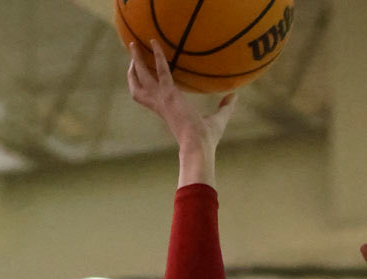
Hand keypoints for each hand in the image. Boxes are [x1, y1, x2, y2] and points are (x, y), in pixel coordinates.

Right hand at [127, 38, 235, 162]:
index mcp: (166, 111)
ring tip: (133, 44)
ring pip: (141, 77)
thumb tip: (234, 95)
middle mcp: (160, 105)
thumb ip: (225, 106)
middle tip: (133, 52)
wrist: (199, 148)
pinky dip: (158, 56)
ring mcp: (162, 99)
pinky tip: (155, 42)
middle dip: (133, 70)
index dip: (143, 84)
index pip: (149, 97)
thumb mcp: (218, 119)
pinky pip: (160, 70)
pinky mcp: (169, 94)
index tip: (142, 71)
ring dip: (136, 61)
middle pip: (138, 86)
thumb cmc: (207, 140)